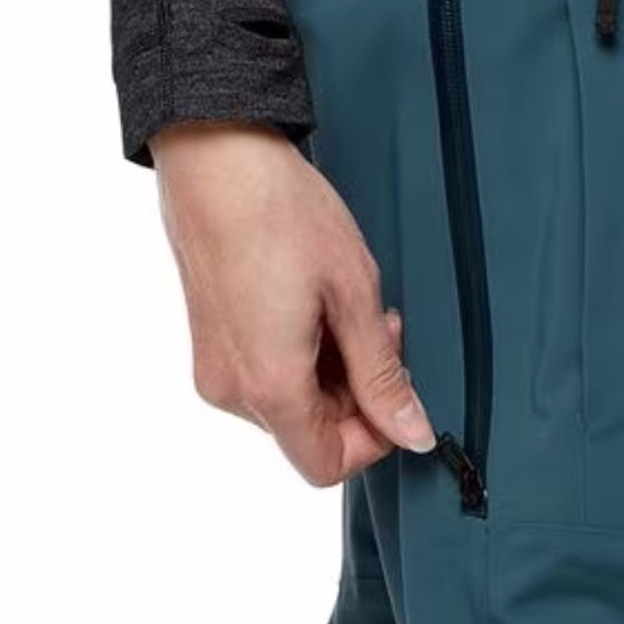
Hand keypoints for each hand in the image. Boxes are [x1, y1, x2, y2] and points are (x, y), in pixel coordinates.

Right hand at [150, 122, 435, 483]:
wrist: (218, 158)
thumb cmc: (284, 214)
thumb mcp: (353, 294)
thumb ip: (382, 374)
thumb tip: (413, 433)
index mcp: (269, 385)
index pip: (326, 465)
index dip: (374, 438)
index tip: (398, 388)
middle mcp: (231, 389)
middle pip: (309, 432)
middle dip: (358, 392)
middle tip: (382, 328)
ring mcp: (214, 365)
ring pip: (290, 403)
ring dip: (332, 370)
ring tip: (348, 304)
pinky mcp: (210, 341)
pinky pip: (266, 374)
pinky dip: (301, 354)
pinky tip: (317, 303)